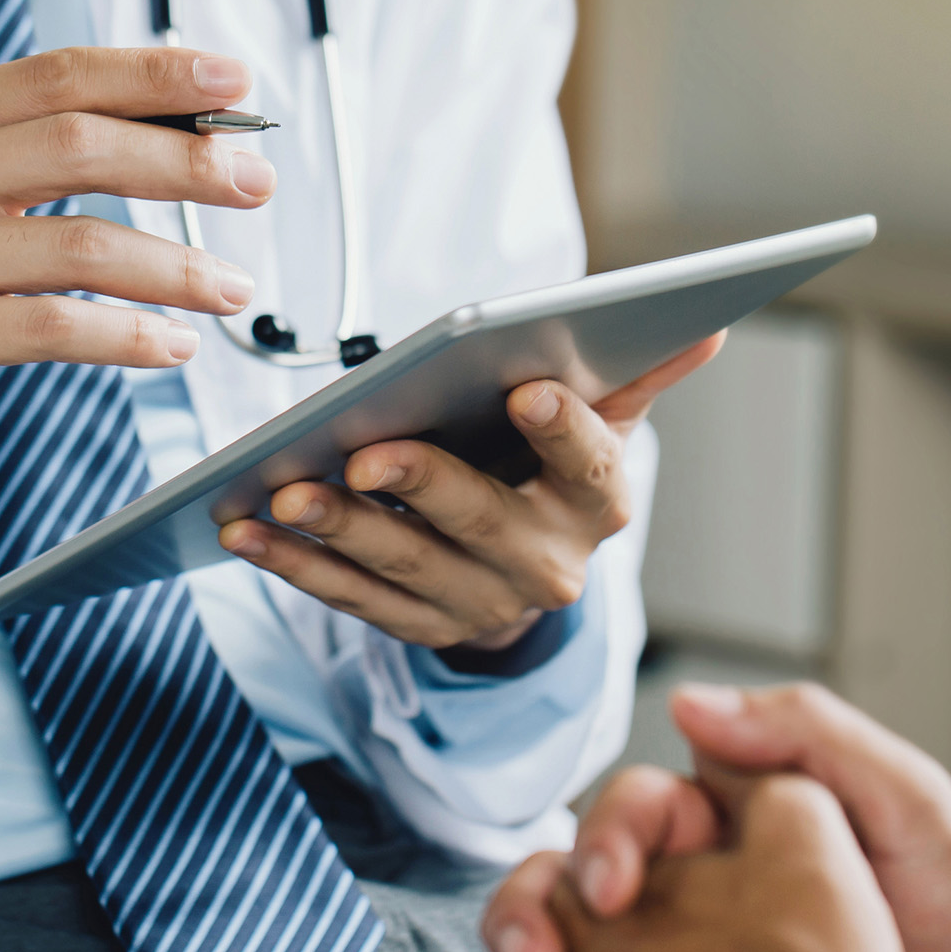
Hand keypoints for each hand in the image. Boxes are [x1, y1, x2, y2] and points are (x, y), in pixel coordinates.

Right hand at [0, 48, 271, 475]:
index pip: (59, 75)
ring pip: (83, 243)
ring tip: (231, 287)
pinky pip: (55, 328)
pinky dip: (129, 336)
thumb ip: (13, 149)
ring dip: (176, 266)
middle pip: (82, 144)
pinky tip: (172, 345)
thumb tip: (156, 128)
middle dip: (187, 159)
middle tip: (253, 180)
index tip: (232, 80)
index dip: (155, 73)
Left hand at [216, 334, 723, 648]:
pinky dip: (295, 564)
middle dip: (419, 485)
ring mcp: (477, 604)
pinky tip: (246, 527)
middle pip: (479, 520)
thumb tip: (704, 323)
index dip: (560, 429)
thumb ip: (638, 374)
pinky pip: (349, 599)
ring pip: (403, 566)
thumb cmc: (554, 472)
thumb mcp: (604, 423)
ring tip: (284, 489)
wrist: (530, 573)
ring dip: (338, 529)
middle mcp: (545, 565)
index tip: (526, 386)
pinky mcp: (418, 627)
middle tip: (365, 452)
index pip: (587, 465)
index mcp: (597, 504)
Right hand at [483, 765, 903, 951]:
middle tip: (537, 949)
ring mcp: (704, 946)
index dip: (608, 833)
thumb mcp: (905, 795)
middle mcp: (707, 877)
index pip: (641, 803)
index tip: (609, 885)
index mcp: (740, 813)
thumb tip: (688, 707)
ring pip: (590, 936)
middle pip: (590, 870)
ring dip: (539, 943)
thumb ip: (807, 733)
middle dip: (540, 898)